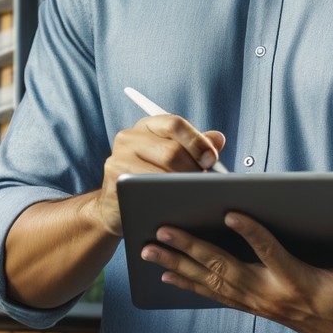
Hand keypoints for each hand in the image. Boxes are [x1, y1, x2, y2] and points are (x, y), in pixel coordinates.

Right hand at [87, 116, 224, 238]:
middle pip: (172, 151)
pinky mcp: (114, 181)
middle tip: (202, 186)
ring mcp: (118, 158)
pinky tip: (173, 205)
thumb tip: (218, 139)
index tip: (211, 159)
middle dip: (193, 171)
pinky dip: (165, 199)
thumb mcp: (172, 159)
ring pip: (161, 172)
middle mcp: (129, 137)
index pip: (174, 123)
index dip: (196, 141)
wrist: (115, 208)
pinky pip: (147, 190)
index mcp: (147, 127)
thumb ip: (194, 147)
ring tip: (191, 197)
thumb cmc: (149, 181)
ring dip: (182, 188)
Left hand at [140, 214, 332, 332]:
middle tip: (161, 230)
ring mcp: (264, 305)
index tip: (229, 212)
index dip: (251, 233)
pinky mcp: (260, 308)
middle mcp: (275, 296)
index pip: (271, 253)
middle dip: (191, 248)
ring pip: (214, 283)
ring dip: (180, 265)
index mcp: (301, 283)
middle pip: (225, 269)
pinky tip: (169, 274)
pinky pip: (218, 295)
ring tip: (150, 250)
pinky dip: (192, 283)